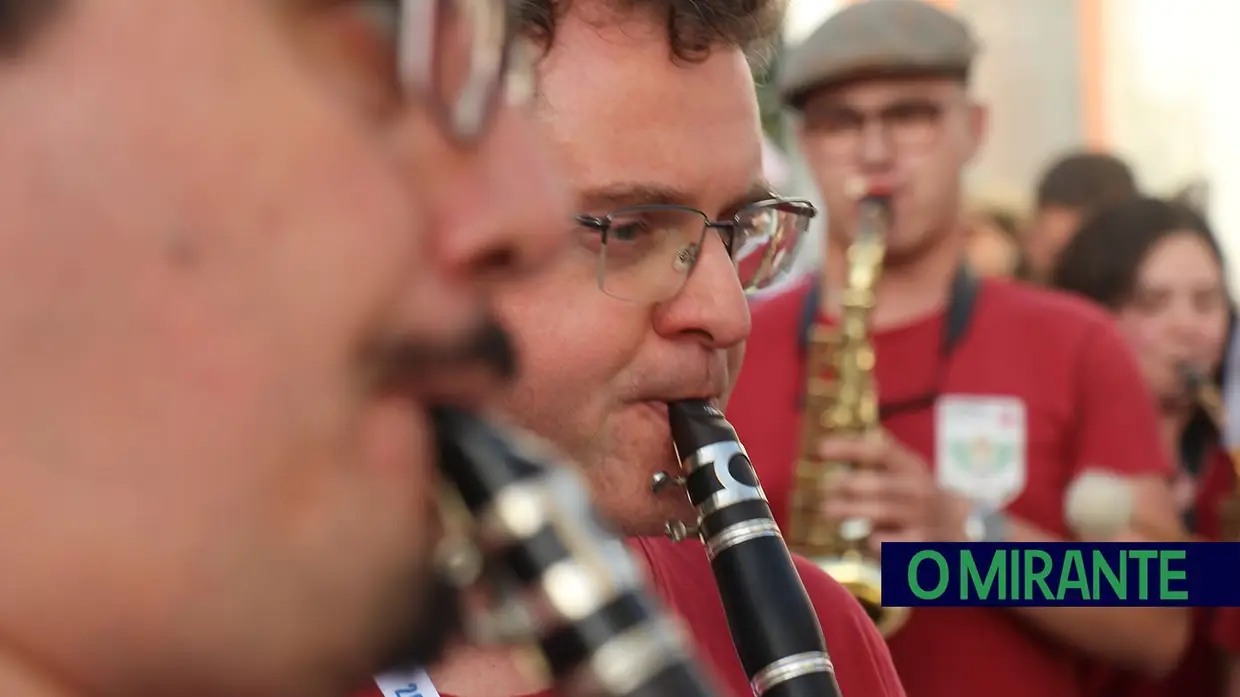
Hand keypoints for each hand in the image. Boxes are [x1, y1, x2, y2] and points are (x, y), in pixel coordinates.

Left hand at [817, 430, 972, 554]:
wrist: (971, 533)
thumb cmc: (924, 500)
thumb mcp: (910, 472)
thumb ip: (883, 457)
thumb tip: (840, 442)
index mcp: (913, 468)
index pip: (881, 451)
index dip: (850, 448)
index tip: (822, 449)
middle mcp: (920, 490)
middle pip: (879, 483)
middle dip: (849, 484)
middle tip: (826, 486)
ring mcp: (923, 518)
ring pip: (882, 512)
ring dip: (852, 509)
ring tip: (828, 510)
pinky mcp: (924, 545)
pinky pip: (890, 542)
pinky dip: (875, 540)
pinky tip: (868, 538)